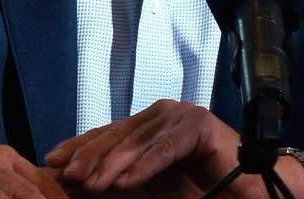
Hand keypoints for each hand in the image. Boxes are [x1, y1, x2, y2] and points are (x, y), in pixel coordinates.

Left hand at [44, 99, 303, 198]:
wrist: (251, 194)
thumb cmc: (201, 190)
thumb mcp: (150, 185)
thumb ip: (120, 179)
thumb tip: (78, 180)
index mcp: (150, 122)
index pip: (108, 132)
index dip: (80, 146)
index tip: (51, 161)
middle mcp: (164, 113)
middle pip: (118, 134)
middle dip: (89, 156)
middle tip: (66, 175)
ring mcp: (182, 115)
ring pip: (138, 142)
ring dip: (111, 164)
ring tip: (88, 183)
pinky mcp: (200, 126)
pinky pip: (165, 149)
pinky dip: (143, 167)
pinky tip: (123, 183)